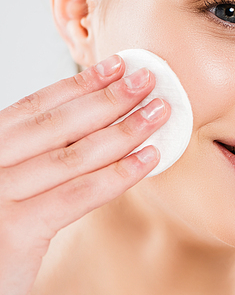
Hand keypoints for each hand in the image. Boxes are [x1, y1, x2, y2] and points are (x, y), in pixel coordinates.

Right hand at [0, 55, 169, 294]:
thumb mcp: (7, 191)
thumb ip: (35, 160)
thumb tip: (97, 129)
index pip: (37, 106)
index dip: (81, 83)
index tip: (118, 64)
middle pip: (58, 123)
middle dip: (110, 98)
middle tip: (150, 78)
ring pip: (73, 155)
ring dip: (123, 130)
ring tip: (159, 112)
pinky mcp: (16, 229)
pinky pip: (78, 195)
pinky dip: (118, 174)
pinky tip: (149, 158)